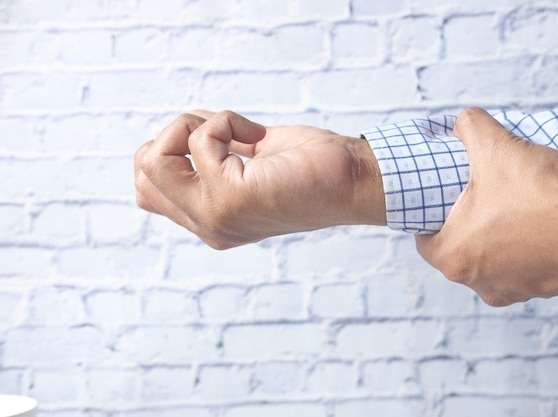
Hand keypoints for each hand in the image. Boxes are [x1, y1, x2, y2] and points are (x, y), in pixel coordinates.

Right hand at [134, 110, 385, 248]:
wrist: (354, 179)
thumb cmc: (310, 165)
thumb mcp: (249, 156)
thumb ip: (212, 150)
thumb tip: (186, 125)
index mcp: (211, 219)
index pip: (147, 190)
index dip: (168, 150)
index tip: (214, 139)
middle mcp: (208, 225)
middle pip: (143, 174)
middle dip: (171, 136)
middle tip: (219, 133)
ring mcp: (215, 216)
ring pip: (154, 159)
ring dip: (194, 126)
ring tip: (239, 132)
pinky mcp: (231, 198)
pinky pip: (200, 140)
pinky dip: (226, 121)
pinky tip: (258, 135)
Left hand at [415, 108, 557, 305]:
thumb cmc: (540, 193)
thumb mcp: (494, 146)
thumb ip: (468, 126)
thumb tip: (462, 122)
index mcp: (452, 257)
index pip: (424, 239)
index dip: (430, 217)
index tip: (443, 202)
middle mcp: (476, 281)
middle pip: (457, 249)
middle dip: (463, 225)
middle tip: (475, 200)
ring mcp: (508, 289)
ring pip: (487, 260)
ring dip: (492, 239)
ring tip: (505, 210)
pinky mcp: (538, 290)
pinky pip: (518, 268)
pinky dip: (520, 250)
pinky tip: (529, 226)